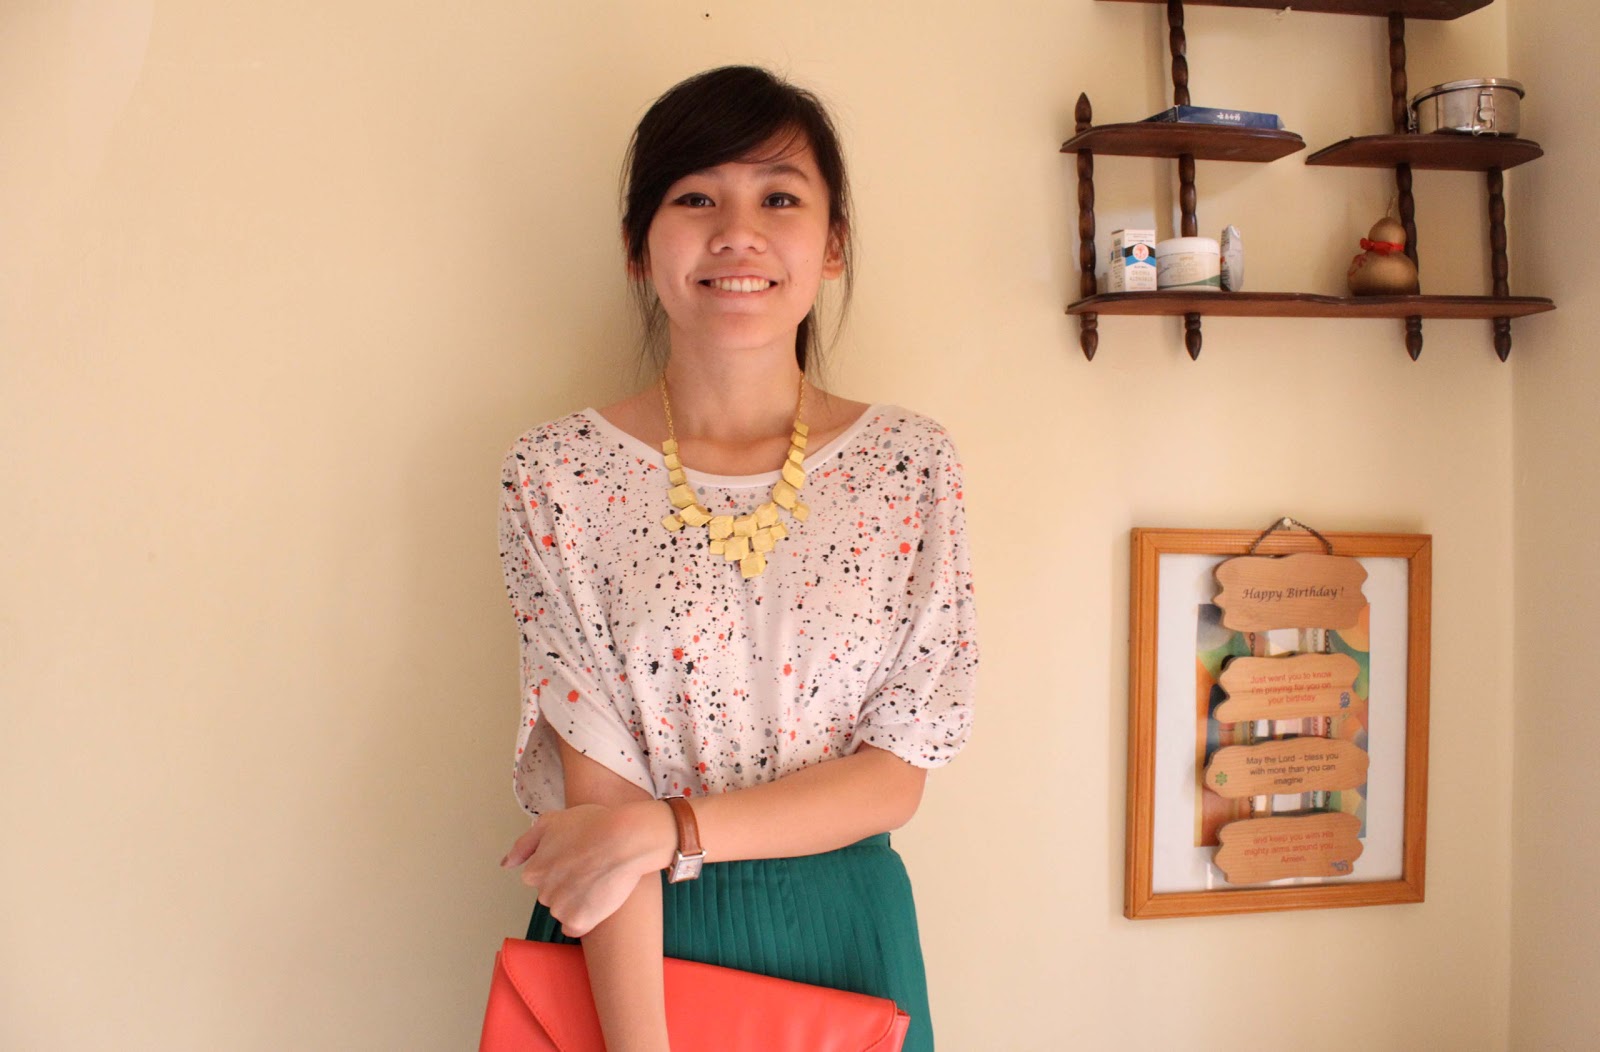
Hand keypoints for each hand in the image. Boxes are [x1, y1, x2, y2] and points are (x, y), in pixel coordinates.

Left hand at [500, 801, 672, 937]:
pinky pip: (576, 927)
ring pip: (565, 910)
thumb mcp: (551, 821)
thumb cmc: (592, 825)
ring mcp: (559, 909)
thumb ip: (524, 845)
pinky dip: (586, 918)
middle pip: (553, 895)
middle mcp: (542, 893)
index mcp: (534, 871)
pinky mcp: (579, 921)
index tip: (579, 856)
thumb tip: (506, 864)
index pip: (542, 877)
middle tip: (591, 866)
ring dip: (579, 901)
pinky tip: (598, 900)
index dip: (563, 866)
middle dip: (569, 884)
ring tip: (600, 880)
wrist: (623, 839)